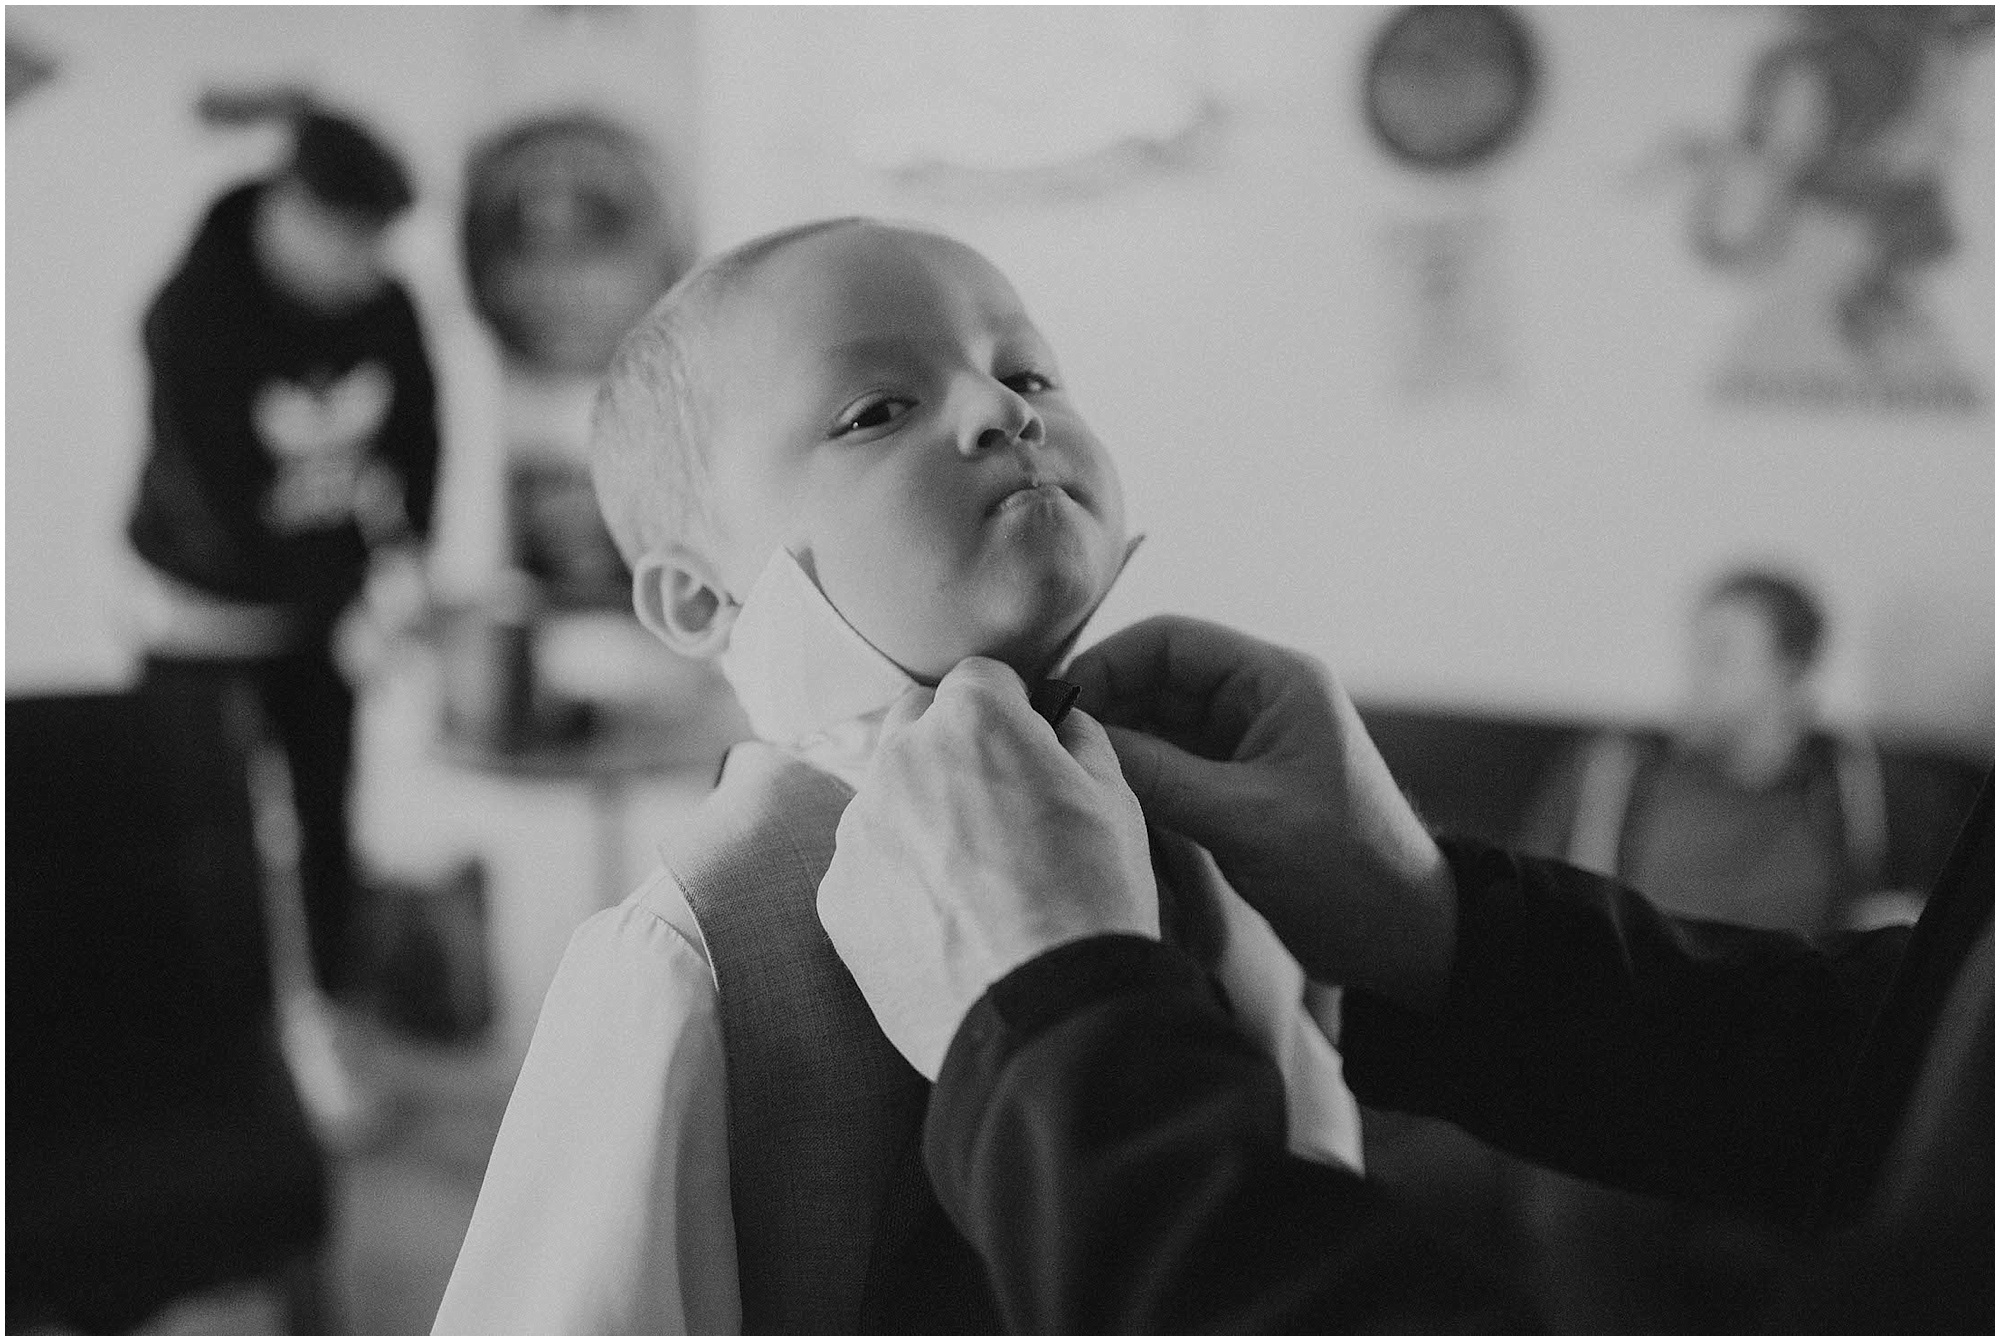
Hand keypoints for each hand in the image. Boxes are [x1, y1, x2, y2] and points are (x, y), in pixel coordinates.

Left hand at [818, 658, 1158, 1078]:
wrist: (1046, 1015)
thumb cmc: (1094, 901)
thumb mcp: (1116, 800)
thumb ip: (1078, 740)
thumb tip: (1061, 724)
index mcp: (972, 720)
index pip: (981, 678)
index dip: (1013, 710)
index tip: (1028, 747)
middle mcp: (900, 760)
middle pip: (916, 723)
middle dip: (951, 747)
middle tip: (998, 807)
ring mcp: (859, 829)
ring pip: (885, 795)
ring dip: (919, 815)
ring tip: (973, 880)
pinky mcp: (837, 897)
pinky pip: (863, 866)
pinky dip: (894, 881)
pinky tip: (942, 924)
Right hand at [1067, 615, 1454, 1011]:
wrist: (1402, 939)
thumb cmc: (1347, 870)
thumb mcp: (1246, 820)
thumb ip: (1160, 777)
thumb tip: (1077, 741)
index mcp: (1278, 682)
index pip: (1172, 641)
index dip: (1109, 663)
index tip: (1059, 702)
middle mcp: (1259, 701)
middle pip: (1158, 678)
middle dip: (1105, 703)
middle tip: (1048, 741)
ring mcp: (1245, 745)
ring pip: (1158, 722)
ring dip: (1115, 741)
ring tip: (1065, 769)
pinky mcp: (1235, 788)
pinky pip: (1168, 763)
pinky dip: (1134, 774)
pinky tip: (1099, 794)